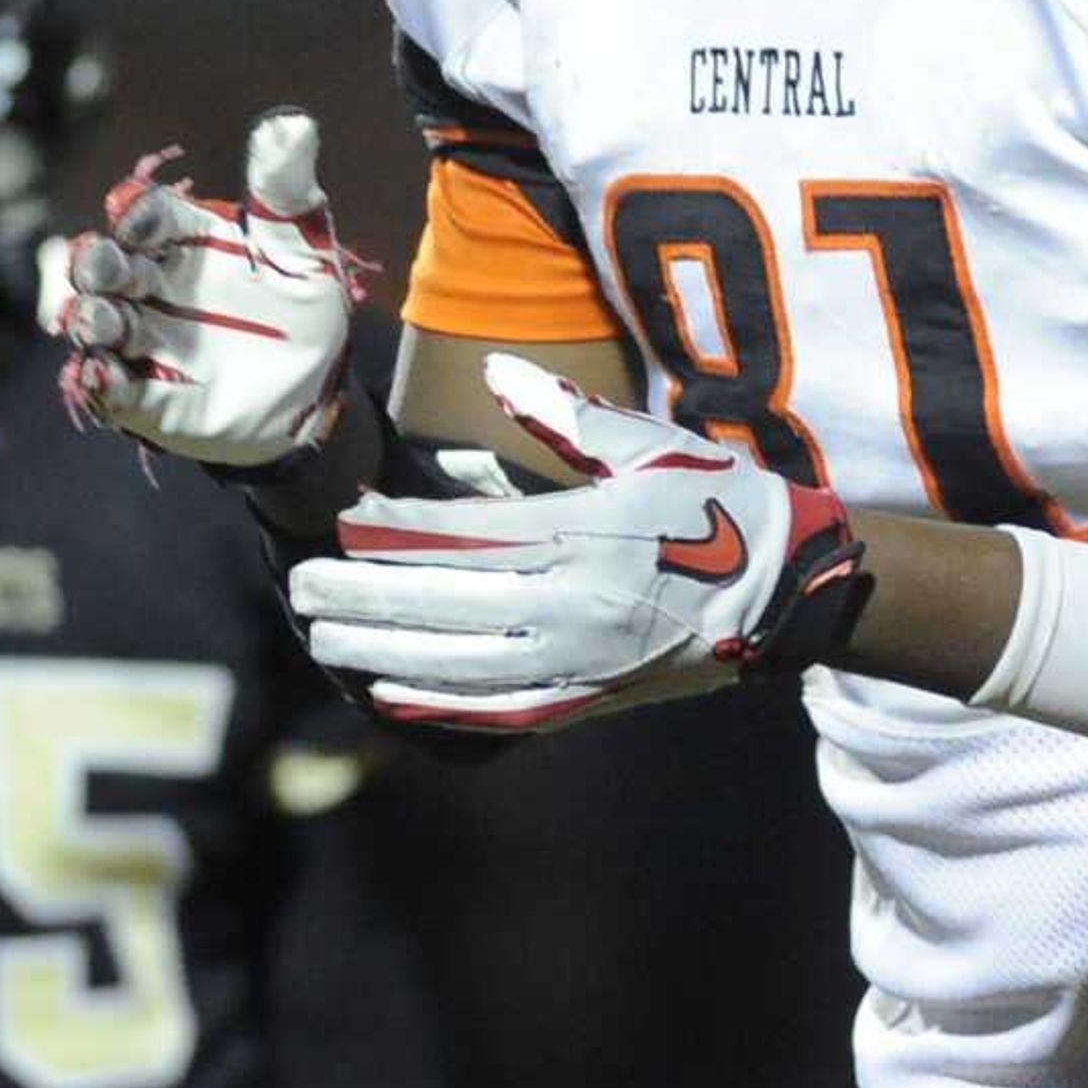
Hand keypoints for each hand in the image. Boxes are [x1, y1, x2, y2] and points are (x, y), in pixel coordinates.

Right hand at [41, 108, 368, 469]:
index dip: (139, 215)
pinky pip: (116, 391)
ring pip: (99, 326)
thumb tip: (293, 121)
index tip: (138, 216)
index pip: (148, 217)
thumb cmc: (303, 306)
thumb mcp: (304, 246)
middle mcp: (154, 287)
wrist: (317, 389)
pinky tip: (100, 375)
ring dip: (93, 320)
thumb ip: (287, 187)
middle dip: (100, 265)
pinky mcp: (149, 398)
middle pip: (108, 267)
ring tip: (100, 320)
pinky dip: (104, 384)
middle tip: (107, 266)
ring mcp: (146, 344)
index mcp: (185, 241)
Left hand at [289, 353, 868, 731]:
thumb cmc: (717, 504)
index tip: (341, 522)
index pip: (465, 536)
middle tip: (298, 588)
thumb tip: (496, 376)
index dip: (395, 532)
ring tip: (323, 638)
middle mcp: (574, 605)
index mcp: (585, 534)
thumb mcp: (651, 446)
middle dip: (363, 596)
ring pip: (458, 663)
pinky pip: (498, 711)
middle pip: (445, 603)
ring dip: (383, 652)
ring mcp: (579, 662)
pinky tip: (389, 693)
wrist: (789, 592)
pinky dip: (437, 704)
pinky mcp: (589, 700)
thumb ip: (567, 416)